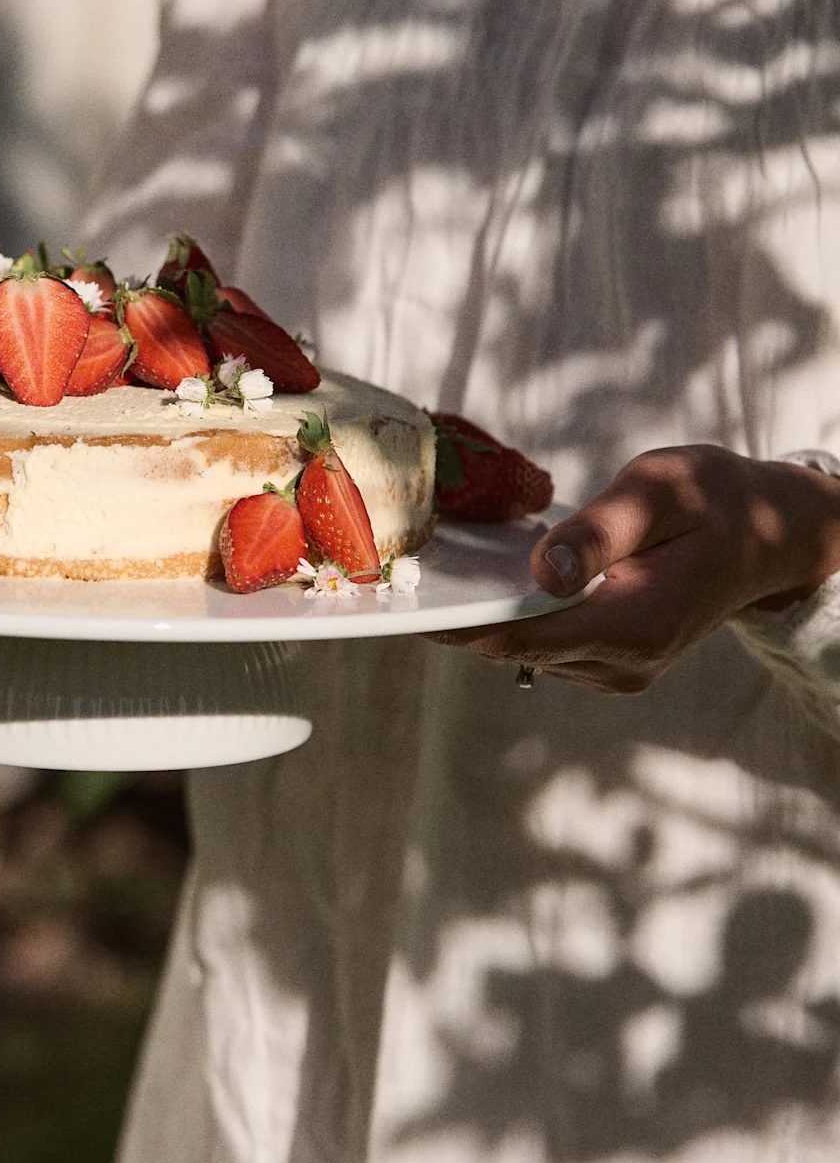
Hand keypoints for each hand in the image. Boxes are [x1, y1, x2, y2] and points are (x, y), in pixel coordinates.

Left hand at [432, 443, 839, 693]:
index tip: (400, 601)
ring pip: (524, 649)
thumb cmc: (712, 499)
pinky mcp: (611, 660)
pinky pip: (544, 643)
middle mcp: (624, 662)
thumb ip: (598, 535)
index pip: (522, 637)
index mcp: (634, 624)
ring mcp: (618, 669)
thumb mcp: (657, 493)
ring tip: (433, 570)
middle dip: (457, 615)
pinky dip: (512, 614)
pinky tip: (488, 577)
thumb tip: (541, 573)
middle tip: (396, 576)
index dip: (457, 623)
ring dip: (482, 614)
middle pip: (512, 648)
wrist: (766, 531)